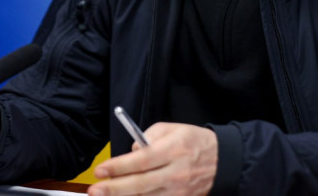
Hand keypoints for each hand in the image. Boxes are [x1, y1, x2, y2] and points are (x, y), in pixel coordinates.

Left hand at [88, 123, 217, 195]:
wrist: (222, 161)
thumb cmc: (194, 141)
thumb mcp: (172, 128)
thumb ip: (148, 137)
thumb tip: (131, 153)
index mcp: (173, 150)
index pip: (141, 160)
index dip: (119, 167)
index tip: (101, 170)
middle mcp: (175, 172)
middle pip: (140, 184)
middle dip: (114, 189)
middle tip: (95, 190)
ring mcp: (178, 190)